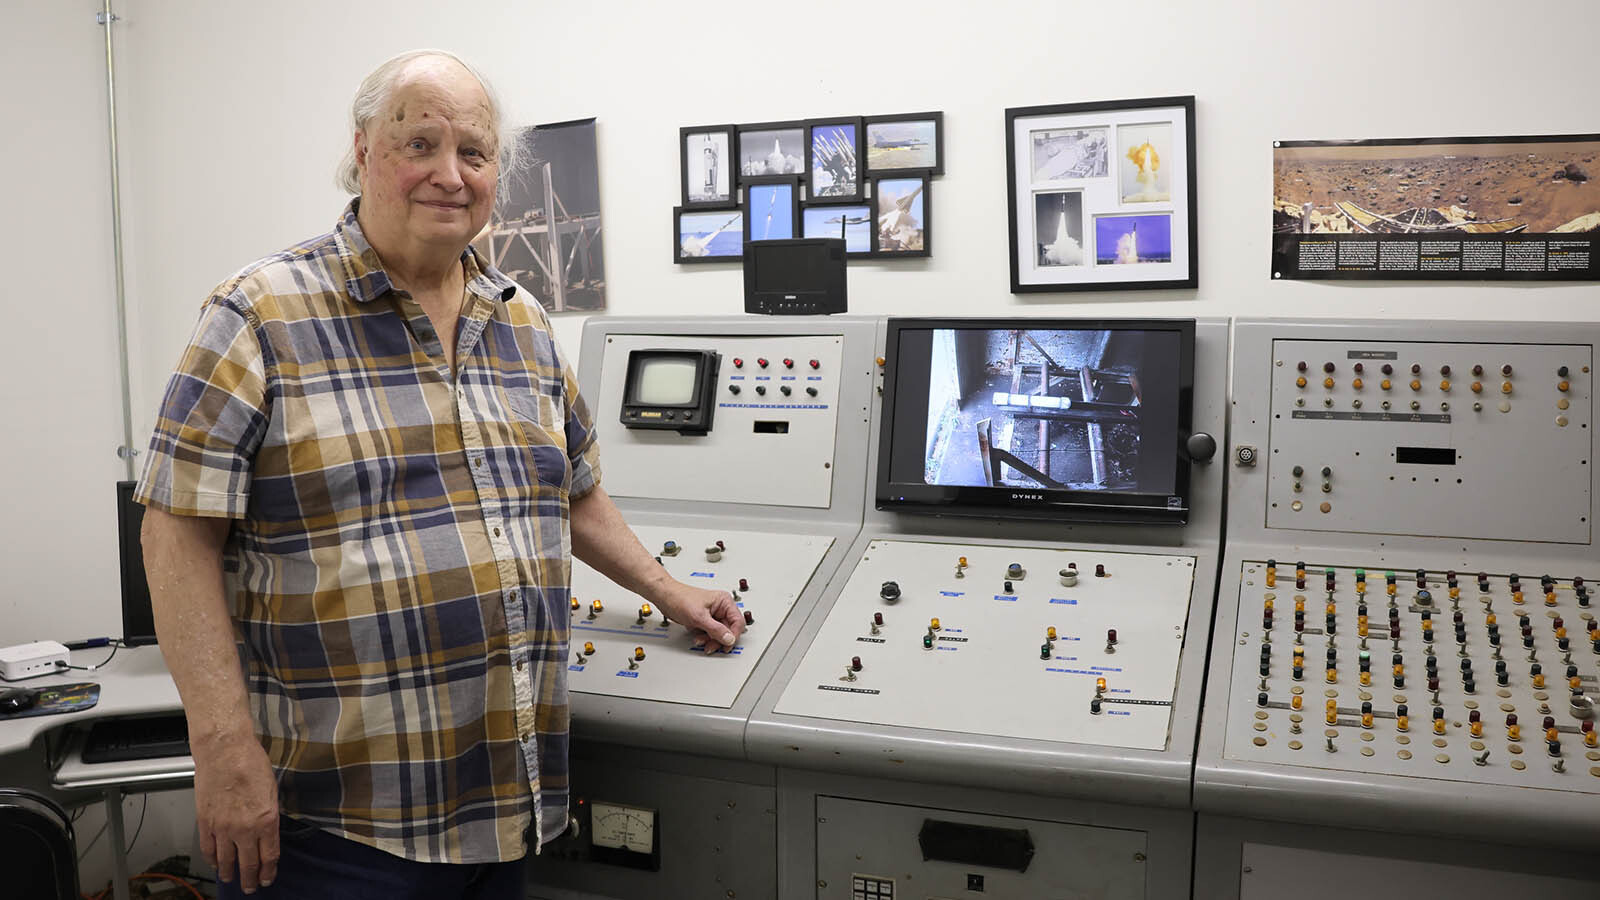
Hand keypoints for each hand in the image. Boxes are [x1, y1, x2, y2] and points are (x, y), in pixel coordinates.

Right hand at [192, 736, 278, 892]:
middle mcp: (245, 828)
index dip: (268, 872)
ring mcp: (223, 827)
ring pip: (226, 860)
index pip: (269, 856)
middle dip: (250, 879)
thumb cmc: (251, 763)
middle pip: (248, 863)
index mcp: (267, 820)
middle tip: (250, 888)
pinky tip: (216, 864)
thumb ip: (270, 815)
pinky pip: (208, 848)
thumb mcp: (272, 791)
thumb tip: (268, 832)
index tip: (267, 879)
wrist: (225, 751)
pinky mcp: (206, 822)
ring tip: (232, 880)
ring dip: (230, 873)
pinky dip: (212, 860)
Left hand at [655, 582, 744, 653]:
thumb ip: (716, 630)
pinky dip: (704, 637)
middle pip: (729, 630)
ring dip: (710, 640)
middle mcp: (721, 608)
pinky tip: (697, 636)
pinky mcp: (705, 620)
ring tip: (700, 640)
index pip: (738, 622)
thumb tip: (730, 639)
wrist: (664, 597)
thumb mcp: (699, 617)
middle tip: (711, 645)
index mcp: (724, 601)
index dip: (733, 635)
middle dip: (719, 639)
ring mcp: (713, 615)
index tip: (726, 644)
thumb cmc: (680, 598)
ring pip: (719, 633)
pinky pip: (710, 633)